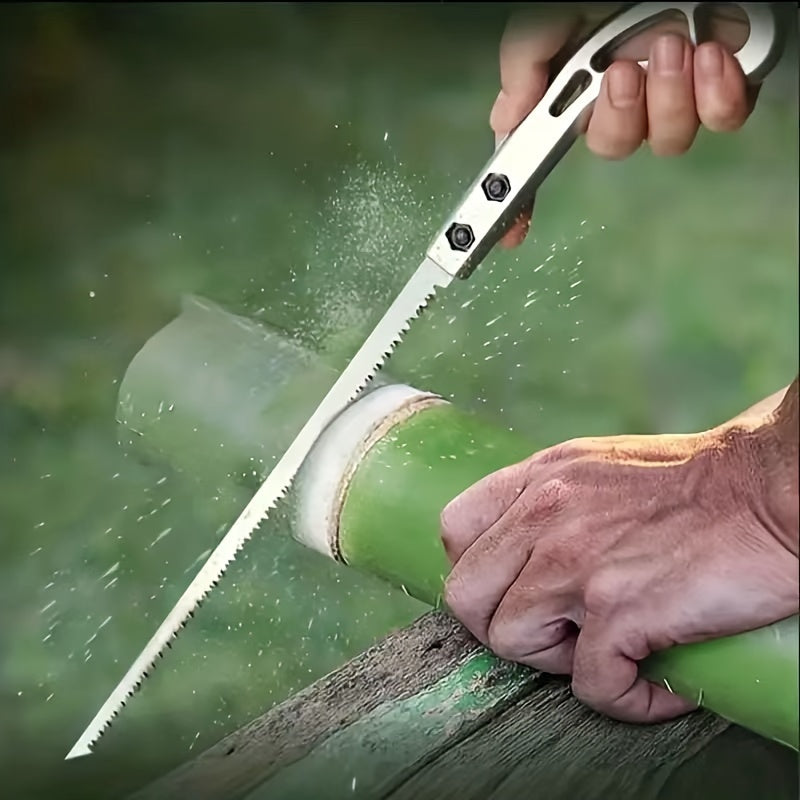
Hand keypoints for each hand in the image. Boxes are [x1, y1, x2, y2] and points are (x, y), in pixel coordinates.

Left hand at [440, 408, 797, 722]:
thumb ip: (551, 502)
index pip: (454, 529)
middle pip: (466, 597)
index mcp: (538, 480)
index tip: (513, 588)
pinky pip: (592, 687)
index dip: (476, 570)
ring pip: (511, 644)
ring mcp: (575, 564)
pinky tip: (657, 680)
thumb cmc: (693, 485)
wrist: (769, 491)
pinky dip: (627, 698)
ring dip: (561, 661)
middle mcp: (544, 517)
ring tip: (611, 648)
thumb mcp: (596, 469)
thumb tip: (521, 551)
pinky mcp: (619, 609)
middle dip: (505, 626)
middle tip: (558, 630)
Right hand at [494, 5, 756, 246]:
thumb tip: (506, 120)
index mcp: (577, 78)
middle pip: (611, 148)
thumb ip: (523, 63)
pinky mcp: (725, 84)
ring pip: (668, 143)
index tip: (512, 231)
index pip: (542, 150)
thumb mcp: (547, 16)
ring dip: (667, 99)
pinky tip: (710, 57)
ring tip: (671, 46)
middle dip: (616, 118)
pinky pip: (724, 120)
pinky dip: (717, 95)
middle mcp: (623, 90)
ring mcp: (674, 91)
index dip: (524, 196)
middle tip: (622, 72)